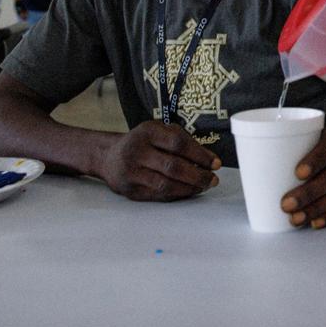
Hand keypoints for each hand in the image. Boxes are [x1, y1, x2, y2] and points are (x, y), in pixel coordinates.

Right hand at [97, 120, 220, 201]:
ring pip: (166, 185)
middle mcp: (136, 151)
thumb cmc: (142, 142)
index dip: (200, 155)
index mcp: (147, 132)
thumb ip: (183, 140)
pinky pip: (158, 196)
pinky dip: (177, 195)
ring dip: (190, 188)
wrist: (109, 156)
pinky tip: (188, 191)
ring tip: (203, 186)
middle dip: (198, 175)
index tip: (216, 163)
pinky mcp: (130, 190)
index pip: (178, 144)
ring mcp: (131, 172)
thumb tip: (209, 159)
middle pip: (173, 167)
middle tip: (213, 179)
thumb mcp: (160, 130)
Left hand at [280, 128, 325, 228]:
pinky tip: (315, 223)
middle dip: (309, 193)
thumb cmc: (312, 149)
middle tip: (286, 205)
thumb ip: (284, 146)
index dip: (315, 160)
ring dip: (316, 209)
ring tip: (295, 219)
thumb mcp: (303, 139)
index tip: (297, 173)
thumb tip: (248, 156)